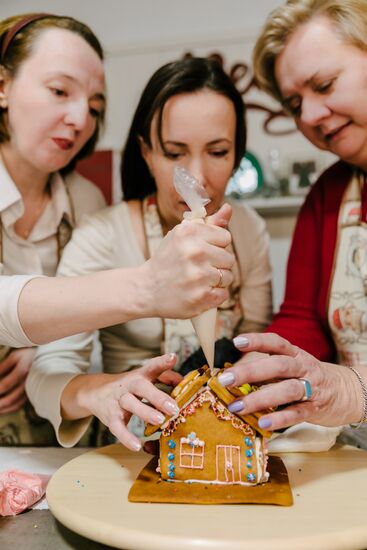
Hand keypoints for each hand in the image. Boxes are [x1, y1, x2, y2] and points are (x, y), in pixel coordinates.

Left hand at [0, 348, 35, 413]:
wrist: (50, 357)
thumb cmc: (29, 355)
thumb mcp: (15, 356)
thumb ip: (3, 367)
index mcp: (23, 370)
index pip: (6, 384)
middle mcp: (29, 382)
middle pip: (11, 398)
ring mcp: (32, 389)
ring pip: (16, 404)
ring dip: (3, 409)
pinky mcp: (33, 394)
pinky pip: (21, 404)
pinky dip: (10, 408)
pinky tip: (2, 408)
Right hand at [61, 353, 179, 450]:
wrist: (95, 392)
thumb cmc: (128, 386)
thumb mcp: (144, 378)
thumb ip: (164, 377)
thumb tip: (183, 381)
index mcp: (140, 375)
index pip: (152, 367)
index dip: (162, 362)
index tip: (173, 357)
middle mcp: (129, 385)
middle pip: (142, 387)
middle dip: (158, 397)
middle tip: (174, 407)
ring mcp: (118, 401)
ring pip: (131, 405)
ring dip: (145, 412)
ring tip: (160, 421)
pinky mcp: (110, 417)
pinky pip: (118, 428)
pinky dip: (126, 437)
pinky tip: (137, 446)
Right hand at [145, 203, 233, 318]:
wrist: (146, 289)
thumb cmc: (167, 260)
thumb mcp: (182, 236)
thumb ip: (208, 223)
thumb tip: (228, 208)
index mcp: (190, 232)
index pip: (225, 237)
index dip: (216, 245)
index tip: (204, 251)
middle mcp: (195, 252)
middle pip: (229, 258)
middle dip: (218, 264)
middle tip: (199, 268)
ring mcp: (198, 276)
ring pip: (229, 277)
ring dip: (217, 281)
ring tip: (199, 280)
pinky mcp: (201, 296)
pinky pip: (223, 294)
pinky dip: (214, 295)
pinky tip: (199, 292)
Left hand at [217, 333, 362, 429]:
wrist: (347, 392)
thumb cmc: (309, 377)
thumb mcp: (293, 365)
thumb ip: (269, 367)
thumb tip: (234, 375)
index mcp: (295, 354)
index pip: (276, 343)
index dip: (257, 340)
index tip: (237, 341)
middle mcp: (303, 368)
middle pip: (277, 366)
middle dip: (250, 372)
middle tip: (225, 380)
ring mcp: (311, 388)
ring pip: (286, 390)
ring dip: (259, 398)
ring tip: (237, 407)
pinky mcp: (315, 409)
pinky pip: (297, 413)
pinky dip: (279, 418)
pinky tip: (262, 423)